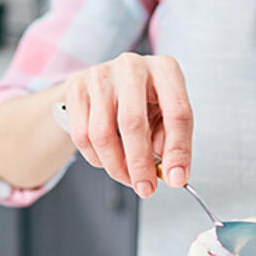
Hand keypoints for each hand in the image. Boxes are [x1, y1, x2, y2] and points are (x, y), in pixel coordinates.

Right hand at [64, 52, 192, 198]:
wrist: (107, 83)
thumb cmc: (145, 102)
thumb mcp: (166, 116)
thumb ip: (171, 144)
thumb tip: (173, 176)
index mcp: (165, 69)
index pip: (177, 112)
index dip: (178, 150)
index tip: (176, 179)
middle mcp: (132, 66)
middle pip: (133, 123)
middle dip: (139, 164)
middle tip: (146, 189)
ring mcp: (101, 75)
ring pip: (102, 133)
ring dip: (115, 166)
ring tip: (127, 177)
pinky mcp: (76, 87)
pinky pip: (82, 135)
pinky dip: (96, 158)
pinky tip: (108, 161)